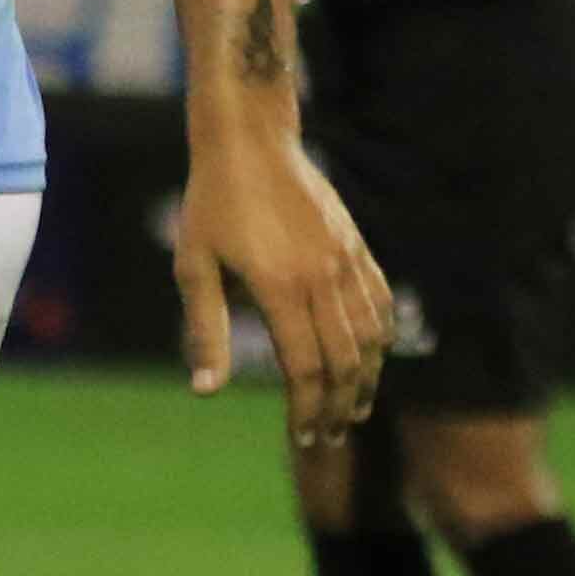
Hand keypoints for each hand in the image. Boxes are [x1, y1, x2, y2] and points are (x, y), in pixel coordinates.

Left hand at [176, 126, 392, 445]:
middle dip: (338, 406)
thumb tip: (204, 391)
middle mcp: (321, 277)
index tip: (303, 437)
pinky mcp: (354, 244)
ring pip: (370, 336)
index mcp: (280, 287)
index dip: (307, 409)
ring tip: (353, 409)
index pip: (306, 368)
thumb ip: (205, 329)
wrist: (249, 138)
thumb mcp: (194, 264)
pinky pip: (380, 301)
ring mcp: (344, 259)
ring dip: (365, 380)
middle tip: (328, 437)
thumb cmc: (211, 201)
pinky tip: (372, 357)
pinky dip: (381, 337)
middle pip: (345, 361)